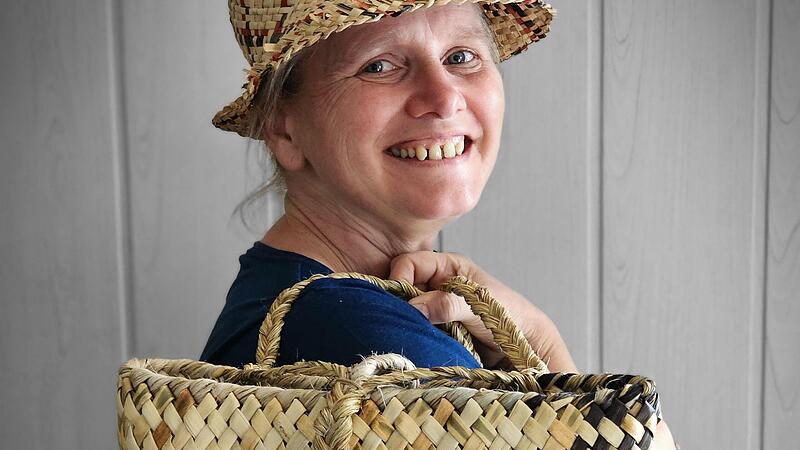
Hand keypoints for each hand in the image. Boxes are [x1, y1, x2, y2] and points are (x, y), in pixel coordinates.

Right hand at [389, 251, 576, 371]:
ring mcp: (433, 307)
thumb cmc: (508, 315)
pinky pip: (413, 328)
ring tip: (404, 333)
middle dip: (397, 302)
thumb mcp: (477, 303)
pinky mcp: (433, 329)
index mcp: (447, 266)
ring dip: (404, 321)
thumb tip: (412, 308)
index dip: (399, 278)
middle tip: (396, 319)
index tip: (399, 301)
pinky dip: (411, 334)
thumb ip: (447, 303)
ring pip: (405, 310)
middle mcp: (436, 284)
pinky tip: (412, 341)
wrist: (523, 346)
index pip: (409, 263)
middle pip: (402, 286)